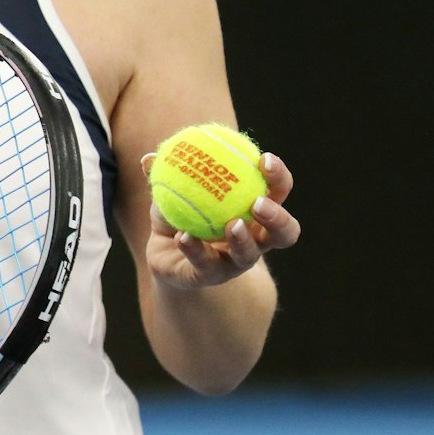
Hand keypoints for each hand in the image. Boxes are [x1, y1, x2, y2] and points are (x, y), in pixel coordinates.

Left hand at [140, 150, 298, 289]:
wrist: (167, 255)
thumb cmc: (182, 212)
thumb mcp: (175, 188)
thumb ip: (167, 173)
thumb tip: (148, 157)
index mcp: (254, 210)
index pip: (278, 192)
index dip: (279, 177)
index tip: (265, 159)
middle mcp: (254, 239)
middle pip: (284, 232)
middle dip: (277, 217)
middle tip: (258, 202)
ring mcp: (234, 261)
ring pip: (249, 255)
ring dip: (243, 240)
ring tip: (233, 224)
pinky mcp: (210, 276)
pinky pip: (206, 265)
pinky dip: (195, 250)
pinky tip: (183, 237)